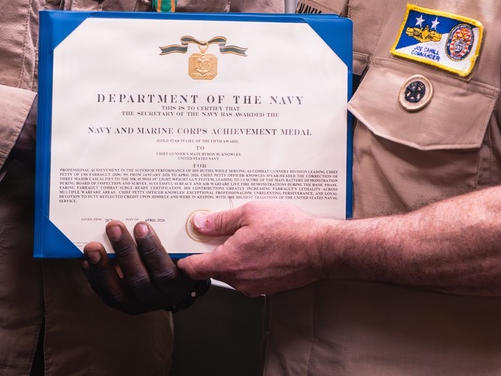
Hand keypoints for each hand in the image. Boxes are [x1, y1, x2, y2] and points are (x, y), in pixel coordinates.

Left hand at [82, 220, 209, 314]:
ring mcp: (135, 303)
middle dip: (124, 251)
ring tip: (92, 245)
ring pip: (117, 292)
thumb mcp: (182, 251)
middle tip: (113, 225)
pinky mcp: (119, 303)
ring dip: (102, 267)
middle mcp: (155, 298)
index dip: (151, 249)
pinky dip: (93, 275)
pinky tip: (86, 259)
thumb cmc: (176, 259)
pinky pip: (103, 292)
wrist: (170, 288)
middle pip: (138, 279)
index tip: (141, 225)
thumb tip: (155, 204)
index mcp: (175, 284)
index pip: (163, 270)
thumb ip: (173, 236)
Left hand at [177, 201, 328, 296]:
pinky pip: (248, 276)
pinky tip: (257, 245)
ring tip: (241, 235)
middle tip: (212, 232)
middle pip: (213, 269)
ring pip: (231, 272)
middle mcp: (239, 279)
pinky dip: (246, 263)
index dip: (184, 259)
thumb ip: (221, 220)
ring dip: (230, 257)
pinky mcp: (268, 287)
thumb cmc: (289, 228)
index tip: (180, 251)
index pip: (195, 268)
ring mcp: (254, 286)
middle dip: (210, 252)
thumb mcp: (250, 212)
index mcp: (230, 261)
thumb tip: (200, 224)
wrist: (321, 248)